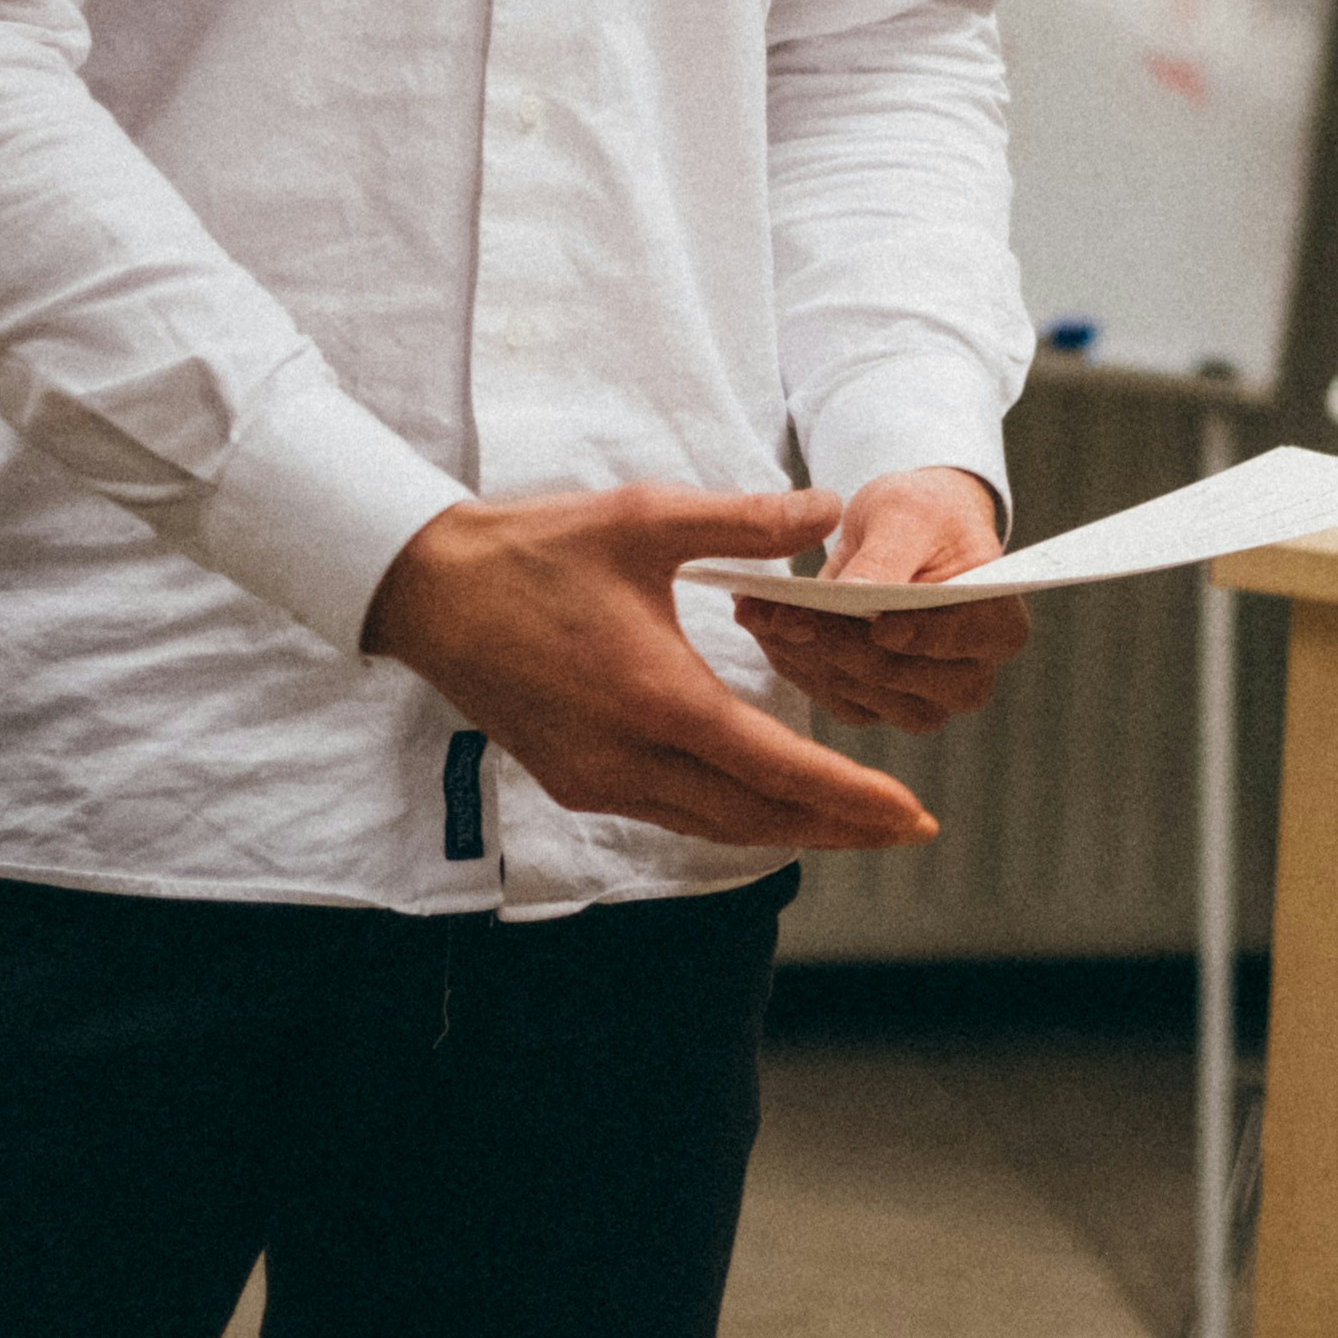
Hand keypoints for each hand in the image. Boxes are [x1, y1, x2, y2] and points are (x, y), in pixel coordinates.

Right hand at [363, 485, 936, 850]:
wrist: (428, 589)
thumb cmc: (536, 549)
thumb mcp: (647, 516)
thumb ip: (748, 520)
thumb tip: (833, 508)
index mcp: (655, 695)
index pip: (774, 766)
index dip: (849, 795)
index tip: (909, 813)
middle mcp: (625, 755)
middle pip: (754, 814)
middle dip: (837, 825)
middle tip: (907, 829)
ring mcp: (594, 777)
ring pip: (712, 823)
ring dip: (787, 826)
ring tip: (853, 823)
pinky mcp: (572, 778)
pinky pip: (670, 813)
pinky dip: (729, 814)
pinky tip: (764, 800)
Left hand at [732, 466, 1028, 734]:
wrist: (904, 532)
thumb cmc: (921, 515)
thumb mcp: (907, 516)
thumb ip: (887, 557)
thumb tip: (857, 594)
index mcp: (998, 627)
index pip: (957, 640)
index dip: (916, 636)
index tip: (870, 622)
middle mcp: (968, 678)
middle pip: (902, 678)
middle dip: (839, 645)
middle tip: (786, 615)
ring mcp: (922, 702)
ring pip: (861, 697)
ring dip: (808, 658)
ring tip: (764, 616)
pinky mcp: (877, 707)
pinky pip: (832, 698)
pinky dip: (797, 665)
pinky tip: (770, 629)